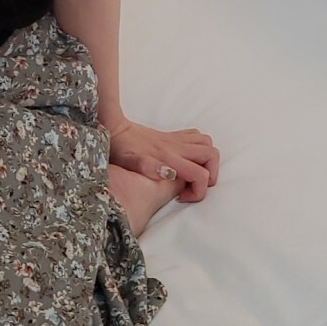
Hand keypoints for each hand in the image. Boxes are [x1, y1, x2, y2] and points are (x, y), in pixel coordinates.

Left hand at [105, 116, 219, 202]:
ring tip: (193, 174)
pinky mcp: (172, 136)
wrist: (114, 128)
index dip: (199, 191)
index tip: (182, 197)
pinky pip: (196, 137)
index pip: (200, 174)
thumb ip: (148, 168)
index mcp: (169, 157)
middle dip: (210, 175)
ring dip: (208, 161)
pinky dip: (200, 148)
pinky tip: (187, 159)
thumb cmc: (121, 148)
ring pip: (207, 144)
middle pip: (212, 155)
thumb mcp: (129, 162)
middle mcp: (177, 147)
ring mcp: (176, 140)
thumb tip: (170, 174)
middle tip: (193, 186)